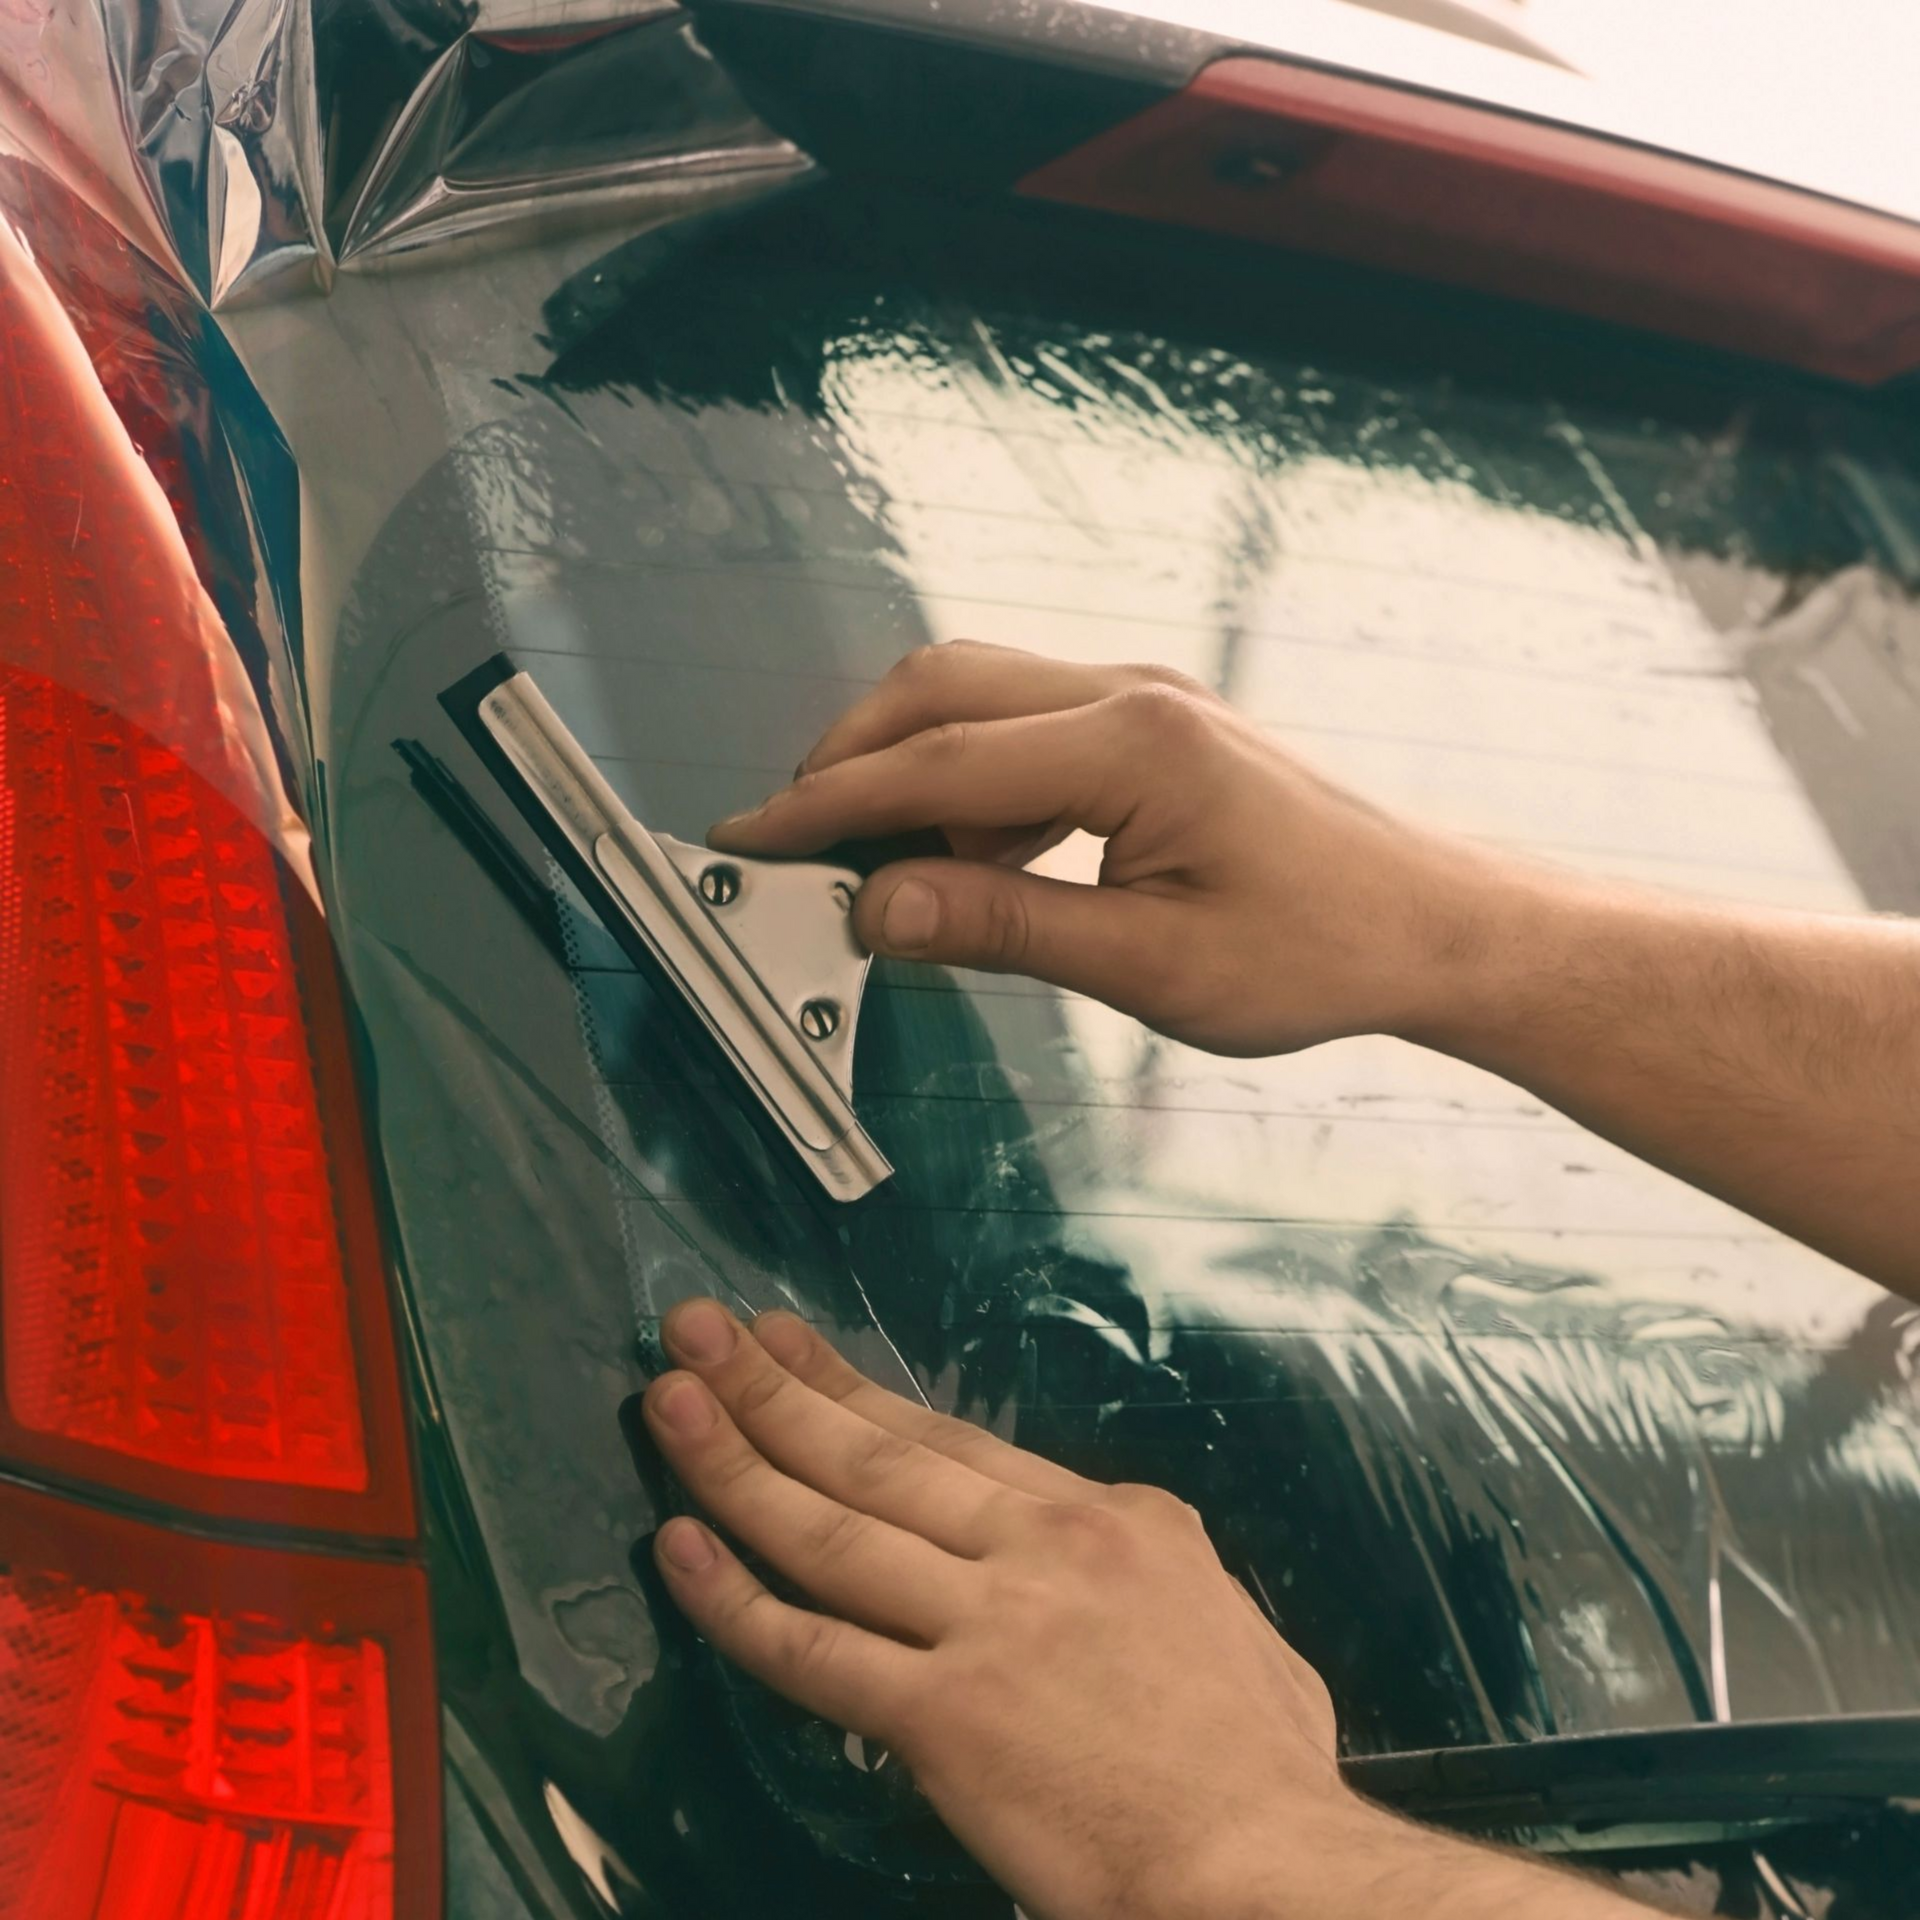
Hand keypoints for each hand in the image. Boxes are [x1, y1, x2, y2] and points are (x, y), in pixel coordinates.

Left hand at [645, 1300, 1654, 1919]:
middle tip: (696, 1328)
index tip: (785, 1342)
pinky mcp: (945, 1717)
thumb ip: (1166, 1560)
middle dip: (773, 1387)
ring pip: (831, 1531)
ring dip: (736, 1459)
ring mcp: (984, 1626)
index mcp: (1099, 1517)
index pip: (943, 1436)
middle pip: (872, 1456)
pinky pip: (816, 1653)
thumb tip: (1141, 1536)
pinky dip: (737, 1602)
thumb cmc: (1259, 1760)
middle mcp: (1033, 1548)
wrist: (1265, 1861)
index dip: (850, 1385)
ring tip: (668, 1400)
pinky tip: (679, 1550)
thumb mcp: (1229, 1616)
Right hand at [708, 640, 1508, 1055]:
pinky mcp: (1152, 726)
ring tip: (875, 868)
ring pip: (975, 695)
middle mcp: (1130, 694)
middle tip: (796, 847)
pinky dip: (967, 782)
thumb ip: (1006, 926)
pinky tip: (969, 862)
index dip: (829, 804)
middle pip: (939, 689)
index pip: (936, 761)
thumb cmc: (1322, 950)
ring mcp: (1143, 699)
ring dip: (906, 766)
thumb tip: (881, 910)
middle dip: (848, 759)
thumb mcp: (1153, 967)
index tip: (754, 839)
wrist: (1432, 924)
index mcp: (1132, 745)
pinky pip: (1024, 726)